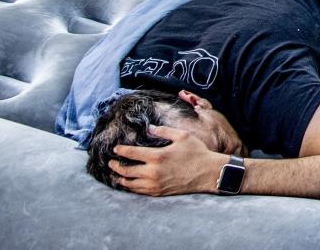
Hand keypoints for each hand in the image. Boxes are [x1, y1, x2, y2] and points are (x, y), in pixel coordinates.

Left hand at [109, 124, 225, 196]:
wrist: (208, 173)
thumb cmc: (197, 152)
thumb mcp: (183, 136)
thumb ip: (164, 131)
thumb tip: (150, 128)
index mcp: (157, 156)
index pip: (131, 154)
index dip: (121, 151)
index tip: (115, 149)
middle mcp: (153, 172)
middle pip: (126, 171)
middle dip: (115, 166)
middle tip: (111, 162)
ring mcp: (155, 184)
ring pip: (130, 184)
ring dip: (120, 179)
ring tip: (115, 175)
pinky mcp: (158, 192)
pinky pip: (138, 191)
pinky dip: (130, 187)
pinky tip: (128, 184)